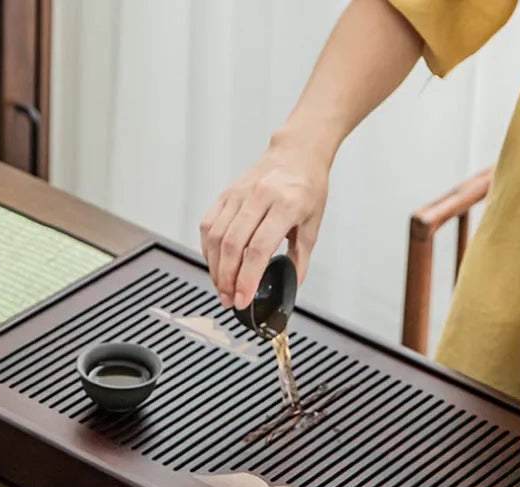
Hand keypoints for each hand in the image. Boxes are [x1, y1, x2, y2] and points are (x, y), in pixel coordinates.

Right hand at [199, 134, 329, 309]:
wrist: (297, 153)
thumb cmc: (308, 187)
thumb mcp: (312, 225)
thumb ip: (300, 259)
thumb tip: (291, 286)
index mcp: (286, 205)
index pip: (258, 249)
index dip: (247, 279)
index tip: (243, 300)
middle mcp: (259, 196)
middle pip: (232, 245)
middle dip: (228, 279)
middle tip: (230, 300)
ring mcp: (238, 194)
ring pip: (216, 237)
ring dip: (215, 268)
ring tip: (222, 288)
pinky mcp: (226, 194)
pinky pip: (208, 225)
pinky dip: (207, 249)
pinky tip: (215, 264)